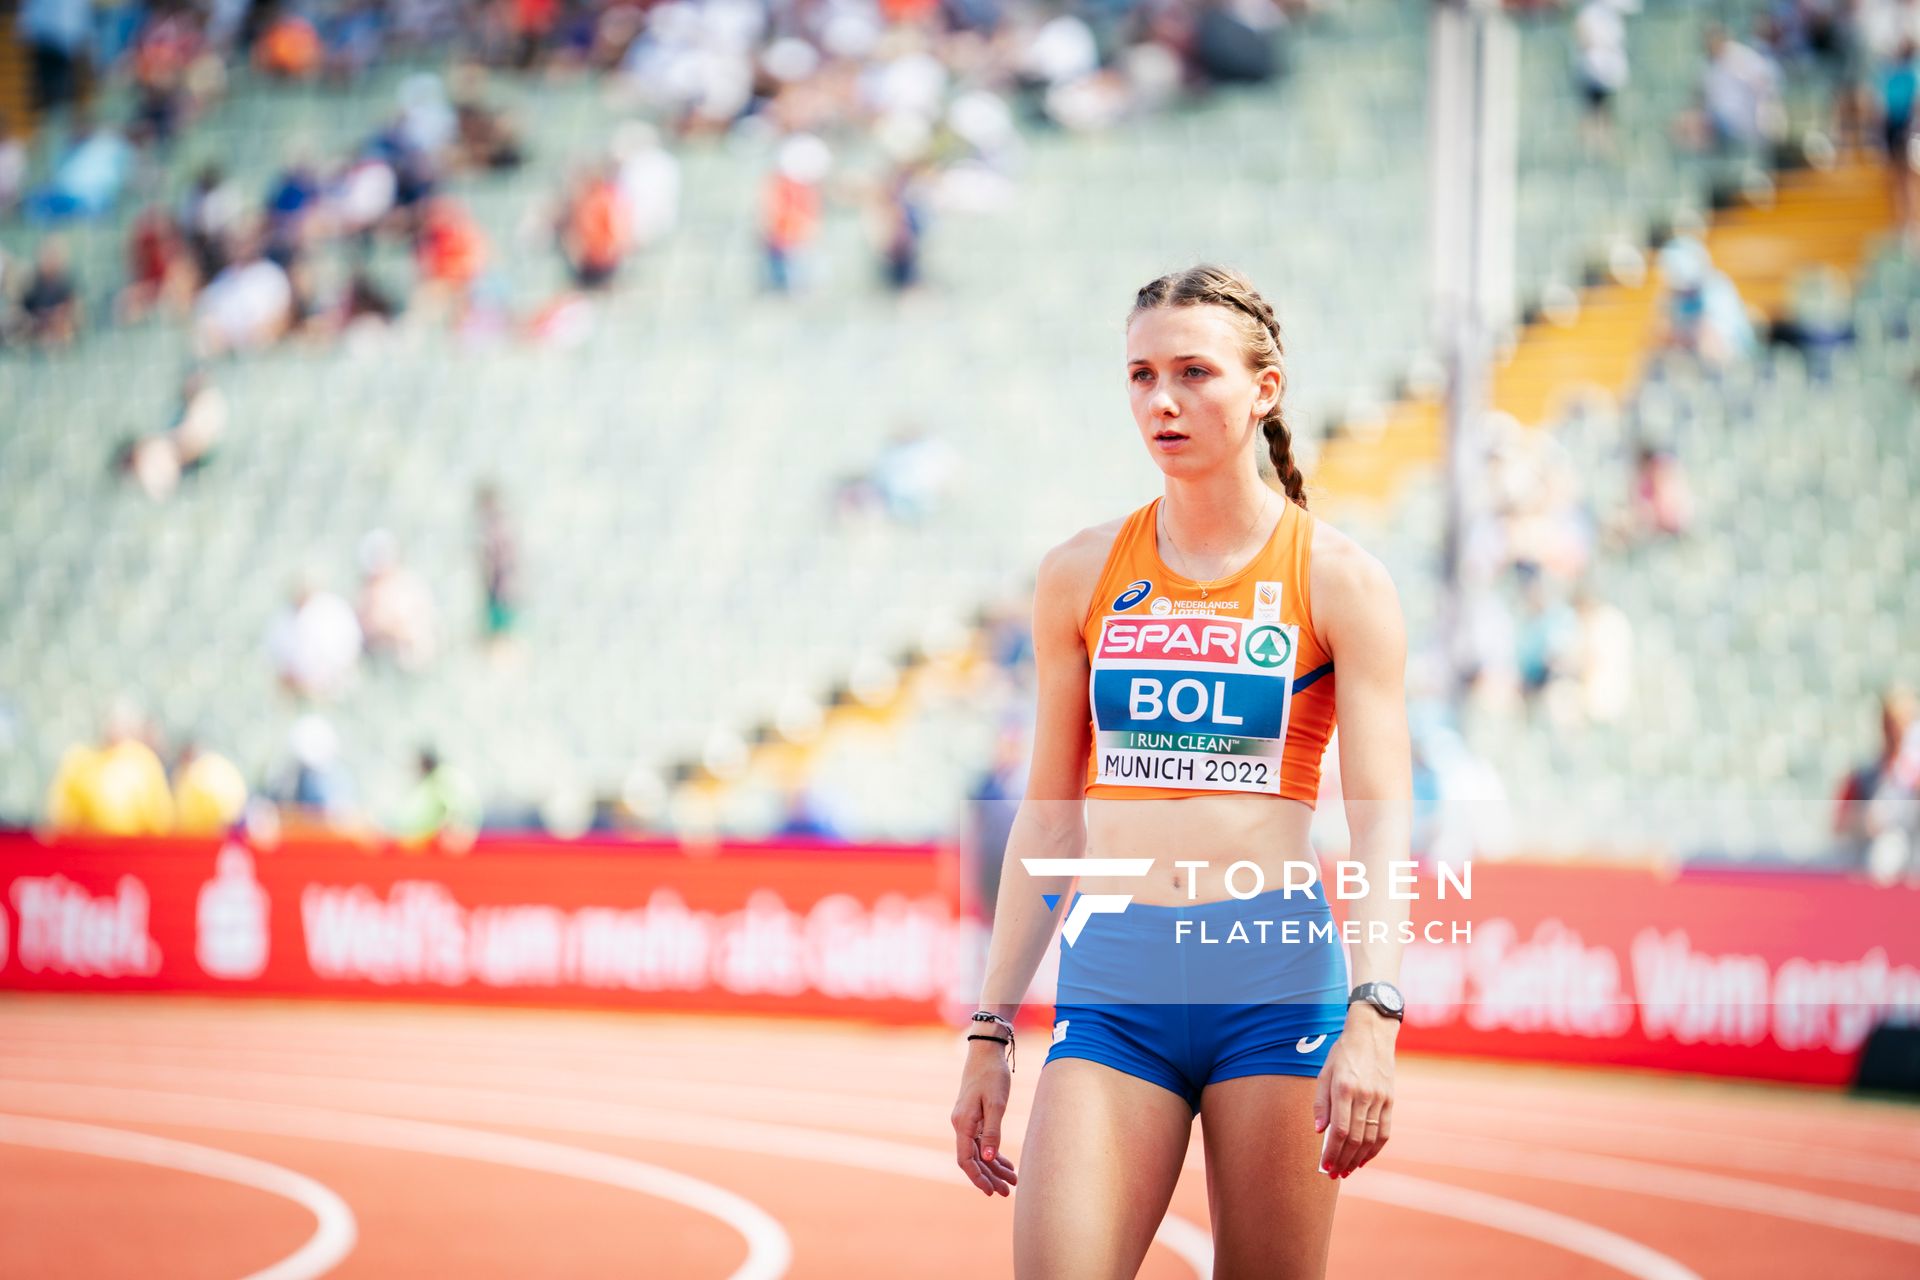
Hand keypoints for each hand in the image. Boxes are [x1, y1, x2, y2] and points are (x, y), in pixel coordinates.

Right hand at [950, 1040, 1017, 1196]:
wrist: (986, 1051)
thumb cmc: (992, 1075)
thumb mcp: (996, 1104)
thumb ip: (992, 1132)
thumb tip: (989, 1159)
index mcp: (963, 1123)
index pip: (966, 1160)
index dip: (978, 1178)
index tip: (991, 1192)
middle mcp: (961, 1125)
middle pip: (973, 1159)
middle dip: (989, 1177)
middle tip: (1007, 1193)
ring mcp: (967, 1121)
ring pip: (980, 1152)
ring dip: (994, 1168)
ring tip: (1012, 1182)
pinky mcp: (975, 1116)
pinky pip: (983, 1142)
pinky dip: (994, 1154)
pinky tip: (1007, 1164)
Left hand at [1312, 1007, 1396, 1178]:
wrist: (1372, 1034)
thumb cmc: (1343, 1054)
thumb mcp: (1325, 1073)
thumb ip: (1322, 1104)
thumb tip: (1320, 1132)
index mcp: (1345, 1088)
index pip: (1340, 1130)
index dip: (1332, 1151)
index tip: (1325, 1166)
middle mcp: (1364, 1096)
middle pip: (1355, 1138)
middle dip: (1343, 1159)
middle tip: (1334, 1174)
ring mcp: (1380, 1099)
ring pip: (1370, 1138)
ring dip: (1358, 1159)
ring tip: (1347, 1170)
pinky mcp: (1390, 1100)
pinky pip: (1384, 1131)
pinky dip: (1375, 1148)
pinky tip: (1364, 1158)